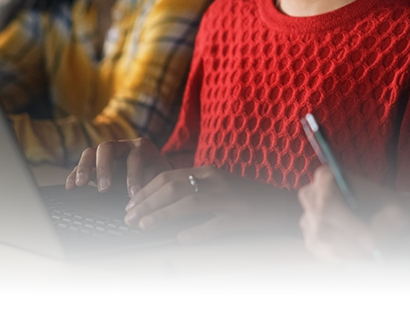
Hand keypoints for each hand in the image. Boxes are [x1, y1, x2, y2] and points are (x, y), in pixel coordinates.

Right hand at [65, 137, 171, 195]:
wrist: (153, 172)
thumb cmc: (157, 176)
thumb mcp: (160, 179)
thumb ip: (154, 187)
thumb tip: (148, 203)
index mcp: (141, 148)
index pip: (135, 157)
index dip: (133, 175)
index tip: (133, 194)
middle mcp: (121, 147)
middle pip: (107, 148)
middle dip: (104, 168)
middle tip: (105, 188)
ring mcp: (106, 154)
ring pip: (90, 153)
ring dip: (84, 168)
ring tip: (80, 184)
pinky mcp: (94, 164)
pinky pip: (81, 166)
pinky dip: (74, 174)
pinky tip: (70, 186)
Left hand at [124, 166, 295, 243]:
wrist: (279, 203)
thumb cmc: (244, 196)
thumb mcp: (216, 186)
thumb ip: (192, 188)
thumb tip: (159, 201)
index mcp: (208, 171)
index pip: (170, 176)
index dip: (147, 190)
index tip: (129, 203)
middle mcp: (216, 181)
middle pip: (175, 188)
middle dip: (148, 202)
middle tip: (129, 217)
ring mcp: (229, 198)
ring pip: (190, 203)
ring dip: (163, 214)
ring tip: (144, 224)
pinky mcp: (240, 216)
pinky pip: (214, 224)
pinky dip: (195, 231)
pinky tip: (179, 238)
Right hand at [298, 166, 409, 260]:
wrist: (390, 224)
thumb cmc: (390, 210)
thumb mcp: (400, 210)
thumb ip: (393, 220)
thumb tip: (382, 232)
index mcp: (328, 178)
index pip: (328, 202)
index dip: (349, 225)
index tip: (372, 243)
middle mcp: (312, 197)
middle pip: (322, 227)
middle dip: (353, 244)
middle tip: (378, 252)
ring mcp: (309, 221)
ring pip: (325, 245)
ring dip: (354, 254)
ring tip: (376, 252)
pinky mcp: (312, 242)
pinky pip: (326, 258)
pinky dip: (348, 261)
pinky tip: (363, 255)